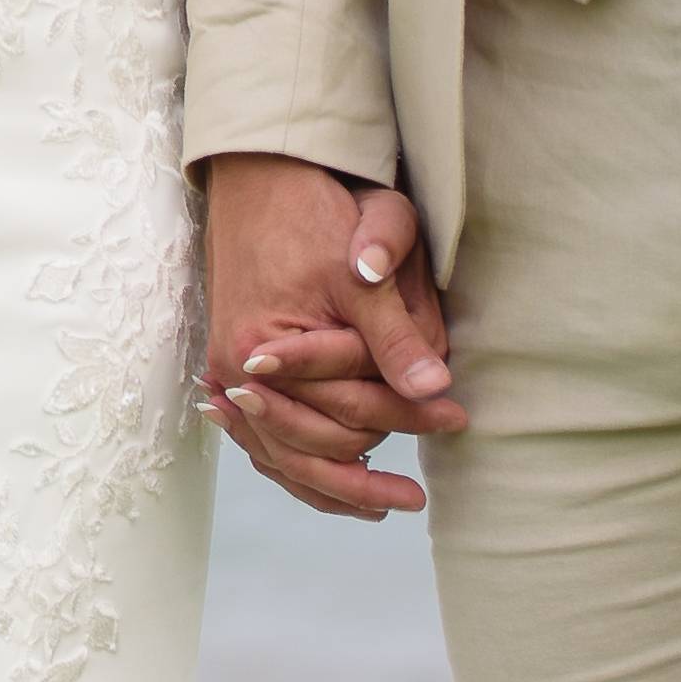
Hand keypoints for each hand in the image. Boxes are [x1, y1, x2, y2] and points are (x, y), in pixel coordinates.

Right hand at [199, 152, 453, 519]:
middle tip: (420, 488)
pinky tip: (328, 484)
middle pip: (309, 444)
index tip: (455, 417)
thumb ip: (395, 334)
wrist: (258, 175)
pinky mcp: (228, 366)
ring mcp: (225, 369)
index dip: (406, 417)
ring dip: (330, 487)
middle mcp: (234, 367)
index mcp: (263, 346)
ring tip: (380, 506)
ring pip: (278, 455)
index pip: (345, 407)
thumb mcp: (363, 269)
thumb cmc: (312, 213)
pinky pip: (259, 439)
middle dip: (368, 469)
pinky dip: (294, 467)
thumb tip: (435, 389)